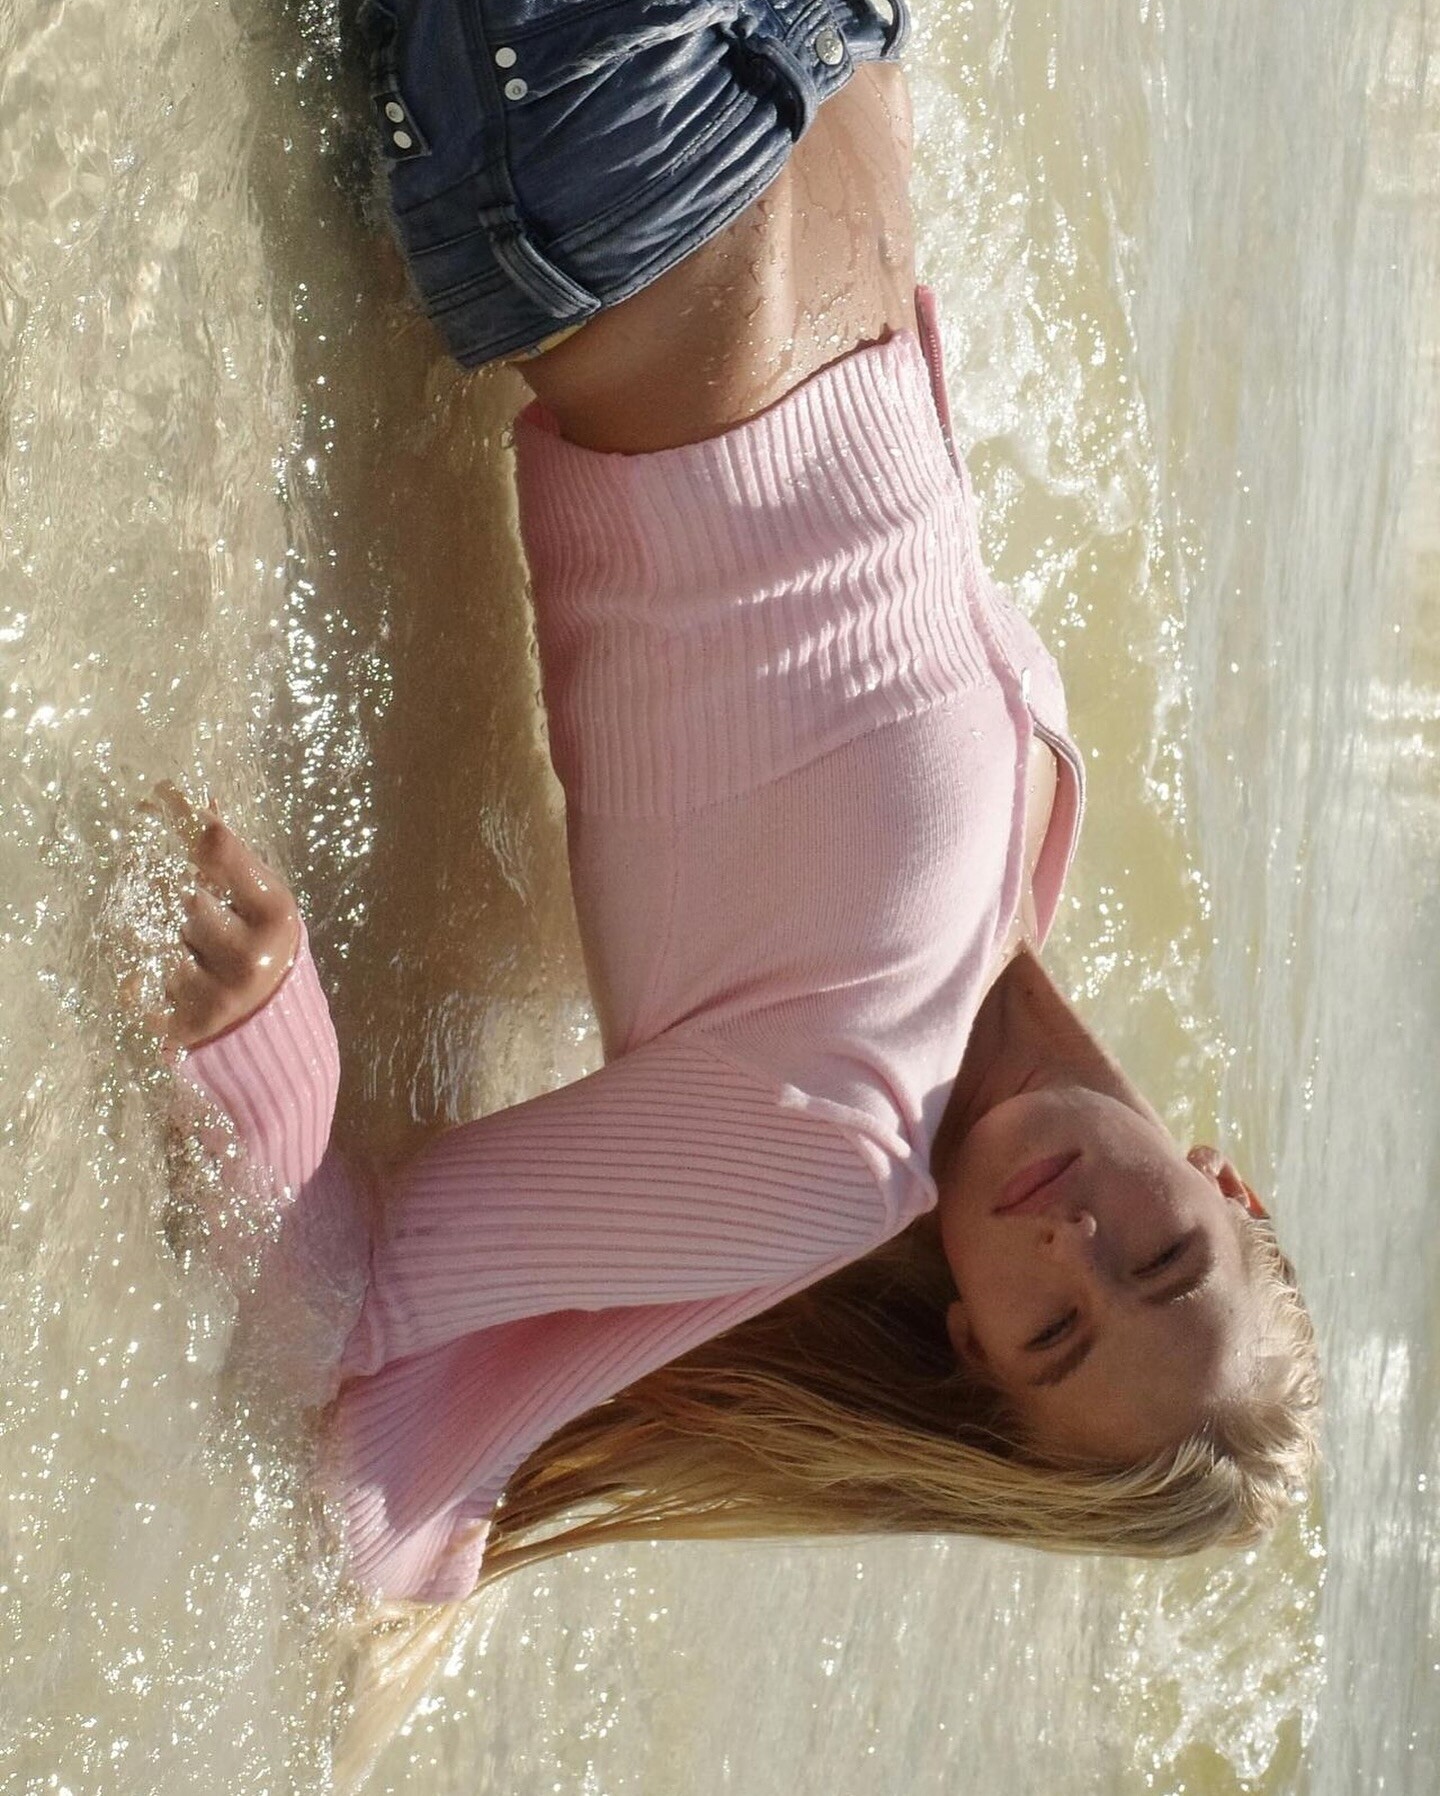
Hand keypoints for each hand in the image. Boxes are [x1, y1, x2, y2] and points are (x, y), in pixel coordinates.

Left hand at [122, 782, 302, 1053]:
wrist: (279, 1035)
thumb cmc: (266, 952)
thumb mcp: (264, 905)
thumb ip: (234, 862)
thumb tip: (202, 803)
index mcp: (276, 916)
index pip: (221, 851)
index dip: (186, 819)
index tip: (160, 797)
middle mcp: (248, 956)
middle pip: (184, 897)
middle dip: (174, 892)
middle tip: (160, 880)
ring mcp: (217, 995)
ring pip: (157, 940)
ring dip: (159, 936)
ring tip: (178, 942)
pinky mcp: (186, 1027)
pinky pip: (138, 985)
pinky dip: (137, 976)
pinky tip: (146, 975)